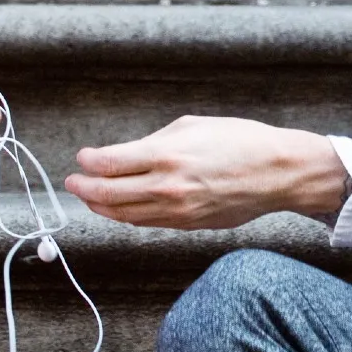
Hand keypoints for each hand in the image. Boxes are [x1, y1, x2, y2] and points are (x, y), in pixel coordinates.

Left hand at [65, 116, 347, 229]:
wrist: (278, 173)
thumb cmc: (240, 141)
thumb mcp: (192, 126)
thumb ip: (154, 142)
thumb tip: (127, 155)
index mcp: (165, 155)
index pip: (109, 164)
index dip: (89, 162)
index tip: (82, 158)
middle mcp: (167, 187)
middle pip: (108, 194)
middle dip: (84, 188)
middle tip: (73, 182)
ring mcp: (177, 211)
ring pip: (124, 215)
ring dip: (102, 206)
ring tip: (90, 197)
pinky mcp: (188, 225)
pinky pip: (147, 223)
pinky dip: (128, 216)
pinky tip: (120, 208)